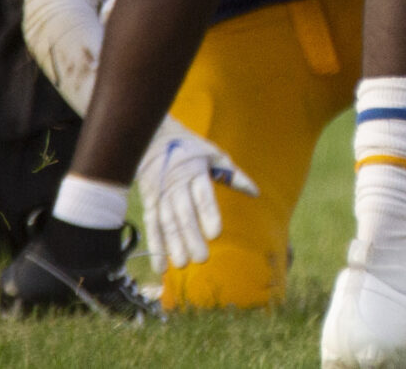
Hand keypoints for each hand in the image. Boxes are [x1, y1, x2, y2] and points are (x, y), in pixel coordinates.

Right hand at [134, 116, 257, 276]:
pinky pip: (152, 227)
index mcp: (195, 171)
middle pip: (184, 214)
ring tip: (182, 264)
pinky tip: (161, 266)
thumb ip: (234, 175)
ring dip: (173, 245)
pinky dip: (155, 247)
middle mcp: (176, 185)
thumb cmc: (191, 148)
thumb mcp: (214, 155)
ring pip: (166, 223)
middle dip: (192, 237)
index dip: (208, 215)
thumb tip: (256, 193)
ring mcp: (160, 195)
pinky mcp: (149, 203)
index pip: (203, 196)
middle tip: (202, 259)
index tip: (216, 234)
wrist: (153, 139)